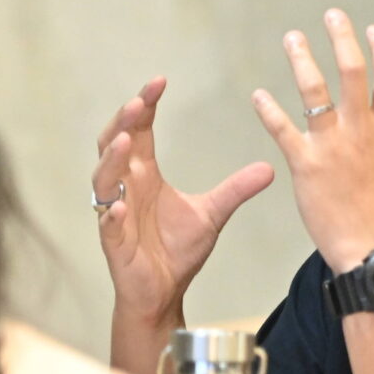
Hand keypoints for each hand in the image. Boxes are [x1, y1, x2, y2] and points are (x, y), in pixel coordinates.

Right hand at [92, 76, 275, 327]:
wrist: (164, 292)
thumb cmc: (177, 251)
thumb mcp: (212, 214)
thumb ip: (235, 189)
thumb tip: (270, 168)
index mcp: (145, 175)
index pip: (140, 131)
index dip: (146, 105)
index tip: (160, 81)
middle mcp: (125, 187)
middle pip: (114, 144)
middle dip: (124, 122)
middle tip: (140, 101)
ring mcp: (114, 213)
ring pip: (103, 179)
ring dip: (112, 160)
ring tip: (126, 142)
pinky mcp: (114, 242)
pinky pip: (106, 224)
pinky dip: (110, 214)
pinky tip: (118, 207)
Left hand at [251, 12, 373, 272]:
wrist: (372, 250)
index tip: (372, 29)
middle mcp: (363, 131)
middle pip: (354, 71)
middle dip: (342, 38)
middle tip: (331, 16)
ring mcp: (334, 145)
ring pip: (317, 89)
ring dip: (302, 59)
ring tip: (292, 39)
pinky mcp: (306, 164)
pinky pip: (282, 128)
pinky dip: (268, 108)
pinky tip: (258, 95)